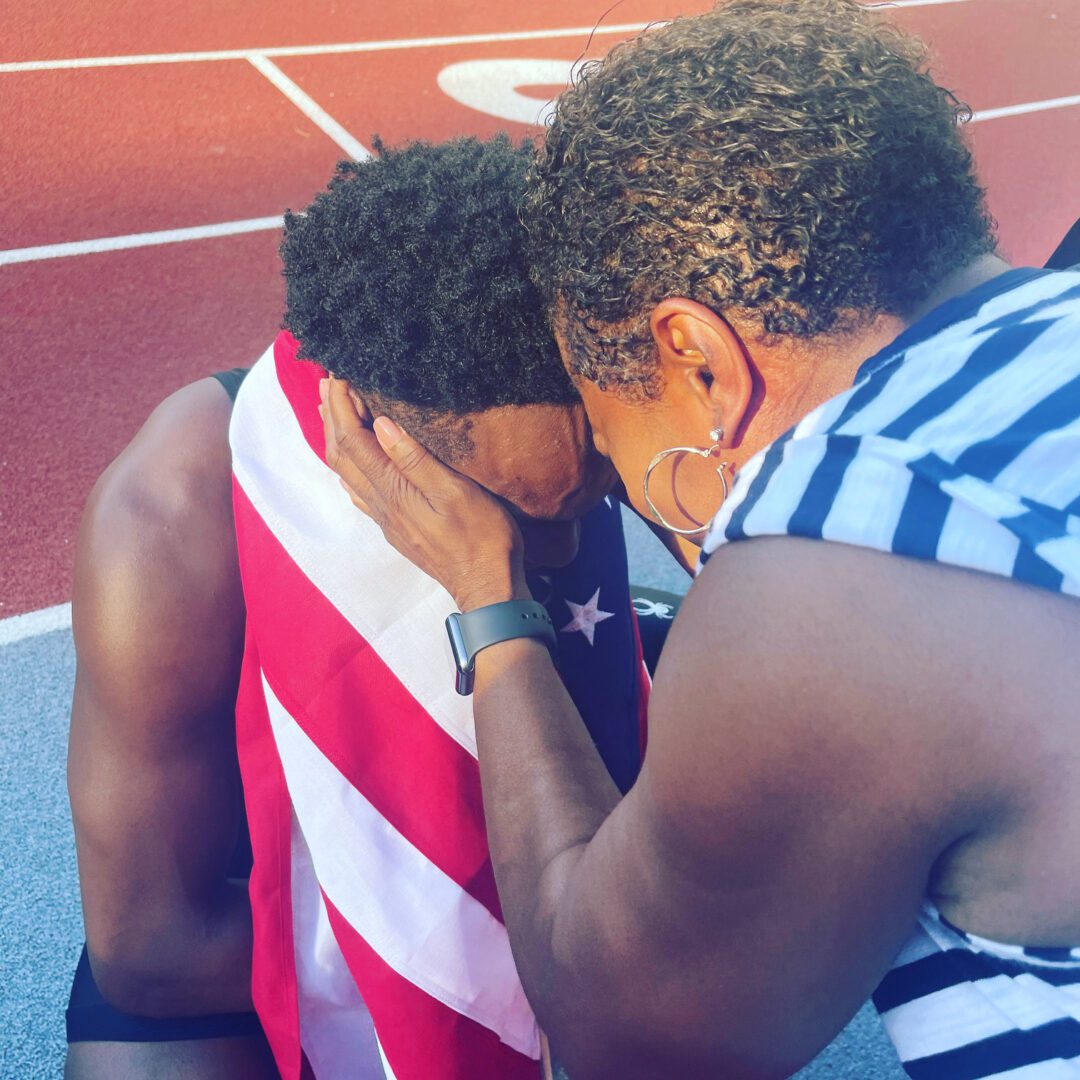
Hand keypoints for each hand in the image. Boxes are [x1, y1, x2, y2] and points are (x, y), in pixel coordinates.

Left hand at [321, 376, 529, 610]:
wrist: (486, 586)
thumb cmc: (481, 537)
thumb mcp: (455, 492)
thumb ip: (415, 460)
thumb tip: (380, 426)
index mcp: (393, 490)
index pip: (354, 441)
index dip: (341, 407)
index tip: (336, 376)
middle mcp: (381, 504)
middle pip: (342, 455)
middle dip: (332, 418)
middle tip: (327, 385)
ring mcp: (386, 518)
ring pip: (347, 474)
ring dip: (337, 440)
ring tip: (332, 414)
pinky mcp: (396, 528)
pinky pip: (360, 493)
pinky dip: (350, 469)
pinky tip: (352, 467)